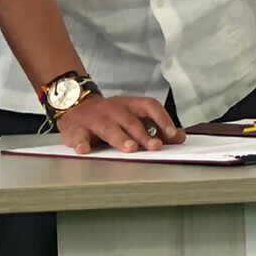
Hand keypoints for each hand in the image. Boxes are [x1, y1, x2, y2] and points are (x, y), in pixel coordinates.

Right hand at [56, 94, 184, 154]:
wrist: (75, 106)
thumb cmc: (111, 116)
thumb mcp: (133, 116)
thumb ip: (156, 127)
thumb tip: (180, 137)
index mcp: (130, 104)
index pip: (149, 106)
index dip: (162, 119)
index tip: (173, 134)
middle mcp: (114, 109)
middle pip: (130, 121)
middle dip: (144, 134)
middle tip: (155, 147)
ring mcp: (94, 118)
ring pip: (109, 127)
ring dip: (120, 138)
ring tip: (130, 148)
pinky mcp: (76, 129)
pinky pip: (78, 135)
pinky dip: (81, 143)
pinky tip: (85, 150)